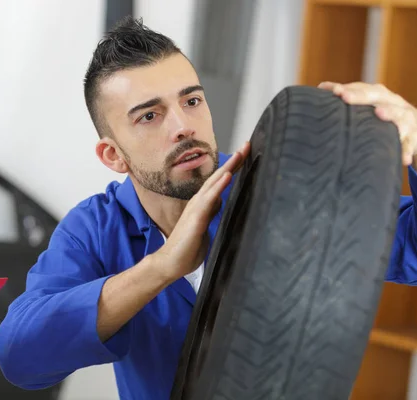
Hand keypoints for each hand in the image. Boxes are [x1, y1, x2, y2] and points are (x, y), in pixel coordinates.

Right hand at [154, 141, 250, 280]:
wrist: (170, 263)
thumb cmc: (186, 248)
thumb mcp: (204, 227)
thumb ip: (211, 213)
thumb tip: (220, 202)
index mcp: (203, 205)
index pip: (220, 182)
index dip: (233, 168)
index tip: (245, 154)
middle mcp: (199, 202)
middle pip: (218, 177)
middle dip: (233, 161)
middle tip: (247, 145)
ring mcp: (197, 209)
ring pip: (214, 183)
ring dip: (228, 168)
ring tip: (239, 154)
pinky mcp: (196, 218)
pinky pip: (209, 199)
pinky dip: (218, 186)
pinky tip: (227, 175)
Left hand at [318, 81, 416, 165]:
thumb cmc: (386, 114)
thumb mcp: (371, 104)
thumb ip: (349, 96)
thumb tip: (321, 87)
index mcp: (379, 95)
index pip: (362, 89)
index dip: (348, 89)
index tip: (334, 91)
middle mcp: (393, 102)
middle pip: (377, 96)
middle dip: (360, 96)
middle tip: (345, 96)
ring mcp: (406, 119)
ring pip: (398, 115)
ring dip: (388, 113)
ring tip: (379, 113)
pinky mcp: (414, 136)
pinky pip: (410, 144)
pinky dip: (406, 151)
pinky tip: (403, 160)